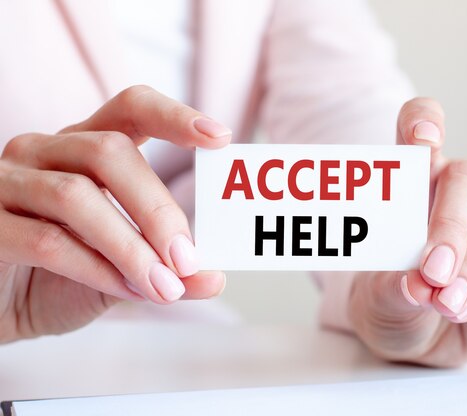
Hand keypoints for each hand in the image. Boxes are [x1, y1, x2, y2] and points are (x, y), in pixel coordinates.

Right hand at [0, 85, 229, 342]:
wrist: (1, 310)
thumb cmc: (62, 277)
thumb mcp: (125, 271)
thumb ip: (166, 270)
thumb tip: (215, 280)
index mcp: (84, 147)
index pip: (131, 108)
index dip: (174, 116)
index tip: (220, 137)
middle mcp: (44, 151)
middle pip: (109, 153)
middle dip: (157, 210)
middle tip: (187, 259)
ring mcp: (7, 181)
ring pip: (77, 196)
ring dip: (130, 247)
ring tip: (163, 286)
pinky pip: (47, 240)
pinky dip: (97, 268)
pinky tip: (125, 291)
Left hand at [348, 98, 466, 366]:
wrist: (414, 339)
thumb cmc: (391, 299)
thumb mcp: (377, 297)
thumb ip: (392, 287)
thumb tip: (415, 284)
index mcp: (412, 179)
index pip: (419, 128)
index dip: (424, 121)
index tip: (423, 139)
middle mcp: (455, 190)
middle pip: (465, 178)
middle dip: (449, 224)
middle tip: (432, 271)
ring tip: (443, 301)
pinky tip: (460, 307)